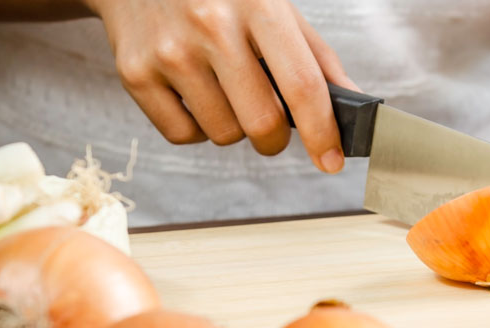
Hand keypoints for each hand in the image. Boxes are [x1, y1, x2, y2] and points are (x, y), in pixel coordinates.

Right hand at [84, 0, 357, 172]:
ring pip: (223, 134)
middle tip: (272, 124)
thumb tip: (353, 104)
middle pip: (261, 123)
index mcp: (258, 5)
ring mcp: (170, 51)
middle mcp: (212, 26)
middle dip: (275, 138)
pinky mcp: (136, 72)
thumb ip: (315, 56)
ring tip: (226, 90)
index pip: (301, 85)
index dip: (322, 132)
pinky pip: (182, 135)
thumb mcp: (275, 6)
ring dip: (234, 127)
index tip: (331, 160)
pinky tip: (196, 93)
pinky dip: (198, 127)